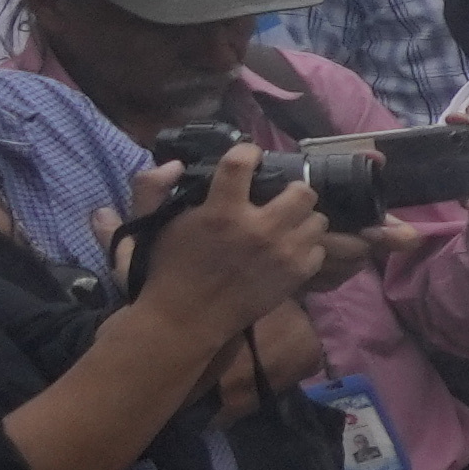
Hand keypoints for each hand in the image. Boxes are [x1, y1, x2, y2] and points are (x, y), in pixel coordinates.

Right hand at [137, 149, 355, 336]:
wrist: (186, 318)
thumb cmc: (167, 269)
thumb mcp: (150, 224)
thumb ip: (151, 187)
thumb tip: (175, 163)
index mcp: (221, 211)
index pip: (242, 162)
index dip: (248, 151)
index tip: (250, 155)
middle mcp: (258, 228)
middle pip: (302, 190)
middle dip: (291, 188)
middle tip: (278, 196)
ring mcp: (282, 252)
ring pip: (317, 218)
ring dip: (302, 218)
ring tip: (286, 222)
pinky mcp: (296, 275)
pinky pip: (318, 248)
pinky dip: (307, 246)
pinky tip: (290, 247)